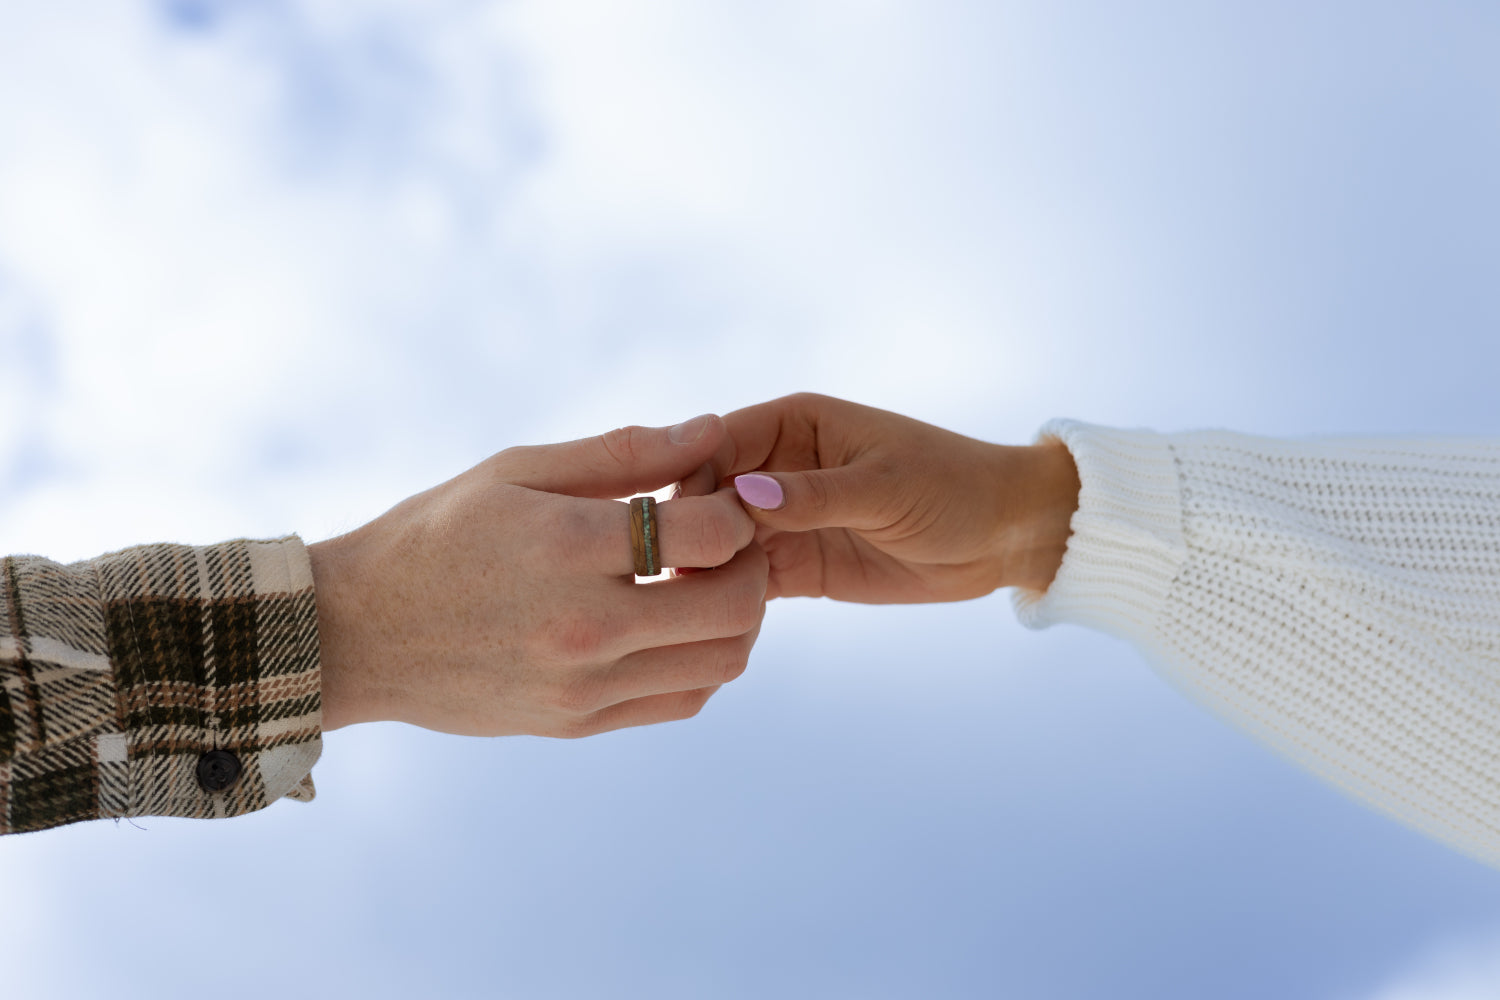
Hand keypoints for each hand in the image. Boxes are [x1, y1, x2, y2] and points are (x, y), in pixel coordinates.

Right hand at [309, 414, 767, 736]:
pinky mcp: (580, 724)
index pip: (710, 532)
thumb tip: (711, 431)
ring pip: (723, 662)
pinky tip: (675, 625)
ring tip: (701, 581)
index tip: (714, 493)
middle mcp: (585, 627)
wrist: (358, 634)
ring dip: (738, 616)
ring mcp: (585, 686)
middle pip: (736, 606)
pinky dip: (704, 661)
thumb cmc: (436, 536)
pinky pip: (685, 700)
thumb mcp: (515, 470)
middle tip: (725, 540)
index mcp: (568, 549)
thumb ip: (623, 452)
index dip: (734, 506)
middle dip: (751, 562)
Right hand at [682, 394, 1078, 602]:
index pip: (716, 444)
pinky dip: (729, 600)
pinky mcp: (794, 567)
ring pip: (719, 544)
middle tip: (678, 578)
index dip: (689, 479)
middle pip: (706, 498)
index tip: (677, 524)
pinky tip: (720, 622)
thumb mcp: (885, 488)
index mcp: (793, 423)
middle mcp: (775, 467)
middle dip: (690, 534)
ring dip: (704, 573)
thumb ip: (815, 495)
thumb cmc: (953, 488)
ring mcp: (781, 521)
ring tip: (692, 608)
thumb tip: (744, 496)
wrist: (1001, 536)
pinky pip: (744, 582)